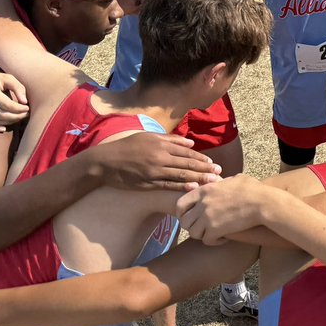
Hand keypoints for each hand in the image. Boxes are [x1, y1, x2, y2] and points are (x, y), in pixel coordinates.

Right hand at [0, 69, 28, 131]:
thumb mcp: (4, 77)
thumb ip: (17, 87)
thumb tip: (25, 102)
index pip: (7, 104)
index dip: (19, 109)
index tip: (27, 108)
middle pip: (0, 115)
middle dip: (16, 117)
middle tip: (24, 115)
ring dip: (7, 123)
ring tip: (16, 118)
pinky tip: (3, 128)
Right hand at [92, 133, 220, 191]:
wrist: (105, 162)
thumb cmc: (127, 147)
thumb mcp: (148, 137)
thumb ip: (170, 139)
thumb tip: (190, 143)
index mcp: (161, 144)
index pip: (187, 152)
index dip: (201, 158)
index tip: (213, 163)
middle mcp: (160, 157)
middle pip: (188, 163)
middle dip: (206, 169)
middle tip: (220, 173)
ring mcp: (154, 171)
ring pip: (181, 174)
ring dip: (199, 178)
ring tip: (213, 182)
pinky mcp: (148, 183)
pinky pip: (168, 185)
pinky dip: (181, 186)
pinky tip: (193, 188)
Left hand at [176, 174, 269, 243]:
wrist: (262, 202)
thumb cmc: (254, 189)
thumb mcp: (235, 179)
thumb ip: (223, 182)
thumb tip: (223, 181)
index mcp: (204, 190)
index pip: (180, 204)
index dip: (182, 213)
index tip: (190, 217)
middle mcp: (202, 204)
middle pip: (184, 221)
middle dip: (192, 226)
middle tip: (203, 228)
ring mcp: (207, 217)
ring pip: (193, 233)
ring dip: (202, 235)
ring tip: (213, 234)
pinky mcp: (215, 230)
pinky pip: (206, 241)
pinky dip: (214, 241)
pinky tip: (223, 238)